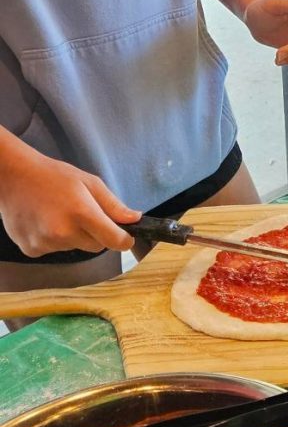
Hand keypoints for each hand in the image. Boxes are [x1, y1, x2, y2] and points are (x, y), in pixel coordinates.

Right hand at [0, 143, 137, 257]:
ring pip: (74, 248)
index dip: (124, 240)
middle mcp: (63, 233)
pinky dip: (54, 240)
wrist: (14, 177)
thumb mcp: (90, 183)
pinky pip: (54, 250)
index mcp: (82, 213)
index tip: (125, 236)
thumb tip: (135, 220)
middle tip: (82, 213)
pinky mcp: (31, 250)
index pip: (114, 241)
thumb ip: (113, 205)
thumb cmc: (53, 176)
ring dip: (73, 236)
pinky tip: (44, 222)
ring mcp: (45, 243)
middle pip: (96, 246)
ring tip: (58, 214)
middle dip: (96, 234)